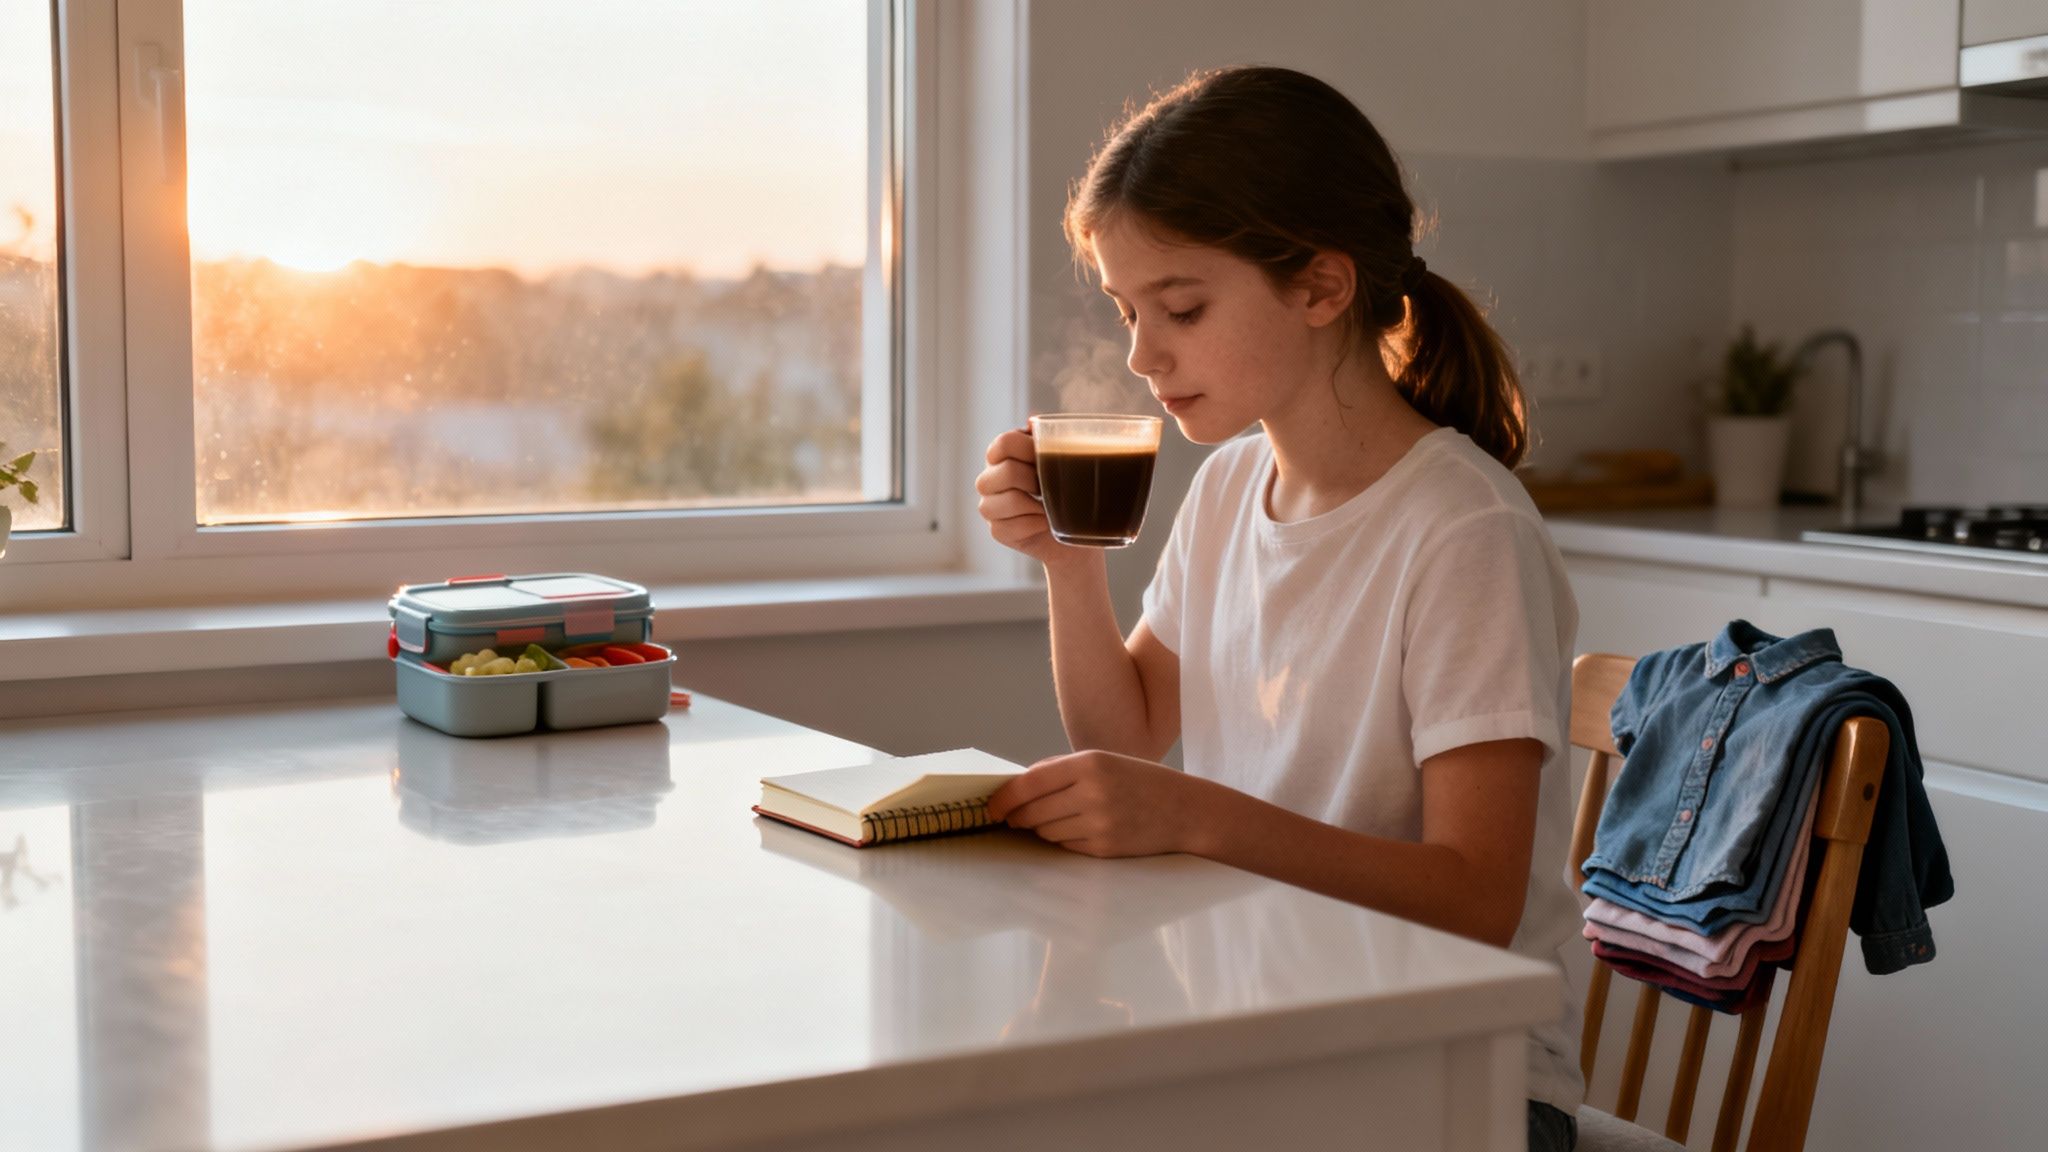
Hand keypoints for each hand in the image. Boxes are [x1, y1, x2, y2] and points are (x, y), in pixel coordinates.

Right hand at [975, 426, 1085, 567]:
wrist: (1080, 527)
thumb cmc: (1072, 488)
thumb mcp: (1067, 456)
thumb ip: (1051, 435)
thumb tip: (1033, 421)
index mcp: (1004, 454)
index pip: (1003, 443)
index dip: (1029, 450)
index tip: (1053, 458)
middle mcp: (991, 478)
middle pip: (1006, 472)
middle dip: (1035, 480)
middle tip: (1051, 487)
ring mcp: (990, 506)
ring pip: (1004, 501)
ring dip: (1034, 505)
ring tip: (1050, 508)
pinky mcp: (997, 531)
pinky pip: (1010, 527)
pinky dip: (1035, 525)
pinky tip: (1046, 523)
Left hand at [985, 750, 1212, 857]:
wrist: (1185, 810)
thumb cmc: (1139, 781)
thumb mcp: (1104, 761)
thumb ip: (1060, 768)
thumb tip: (1017, 783)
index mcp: (1090, 763)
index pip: (1030, 783)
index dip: (1005, 797)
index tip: (991, 806)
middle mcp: (1093, 793)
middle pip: (1033, 812)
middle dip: (1018, 817)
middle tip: (1013, 817)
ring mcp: (1099, 823)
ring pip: (1046, 832)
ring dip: (1041, 828)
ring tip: (1058, 819)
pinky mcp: (1104, 848)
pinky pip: (1065, 846)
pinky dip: (1063, 840)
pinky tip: (1079, 830)